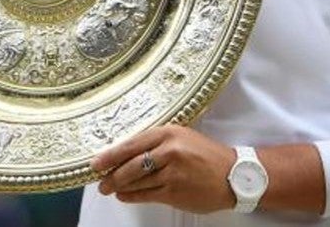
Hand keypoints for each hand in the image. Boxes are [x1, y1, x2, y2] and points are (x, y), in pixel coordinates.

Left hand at [91, 125, 237, 213]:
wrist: (233, 175)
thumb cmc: (207, 156)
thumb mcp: (182, 138)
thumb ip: (157, 143)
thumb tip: (126, 153)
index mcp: (169, 133)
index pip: (132, 144)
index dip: (111, 154)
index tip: (96, 162)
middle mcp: (169, 151)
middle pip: (130, 165)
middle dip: (111, 175)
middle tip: (100, 181)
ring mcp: (172, 173)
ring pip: (136, 182)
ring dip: (120, 187)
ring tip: (111, 188)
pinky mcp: (174, 192)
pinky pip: (145, 195)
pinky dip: (132, 196)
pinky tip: (125, 196)